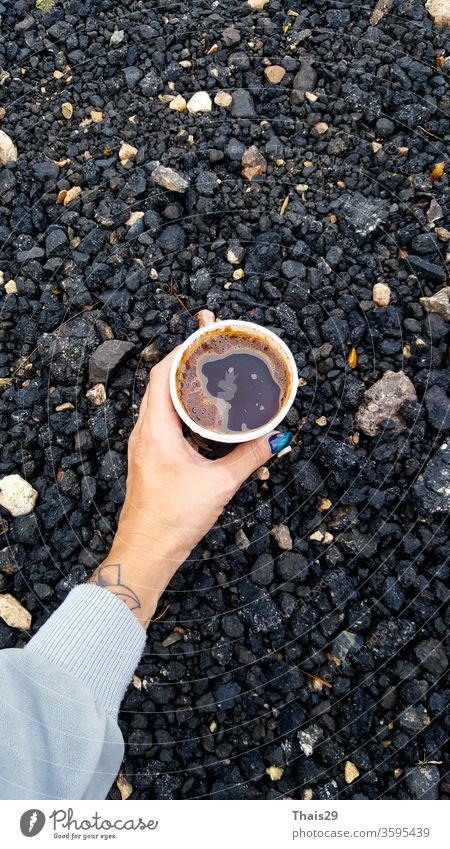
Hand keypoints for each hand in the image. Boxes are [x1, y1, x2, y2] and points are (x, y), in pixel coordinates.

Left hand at [89, 348, 291, 626]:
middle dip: (185, 360)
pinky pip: (160, 417)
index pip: (162, 374)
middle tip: (210, 344)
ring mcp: (143, 444)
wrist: (145, 552)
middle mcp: (144, 432)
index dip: (181, 350)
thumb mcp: (219, 486)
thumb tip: (275, 438)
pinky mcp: (148, 457)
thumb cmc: (174, 520)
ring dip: (181, 382)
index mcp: (156, 430)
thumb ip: (248, 458)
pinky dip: (179, 405)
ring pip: (158, 400)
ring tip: (208, 370)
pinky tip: (199, 411)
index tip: (203, 333)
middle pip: (159, 382)